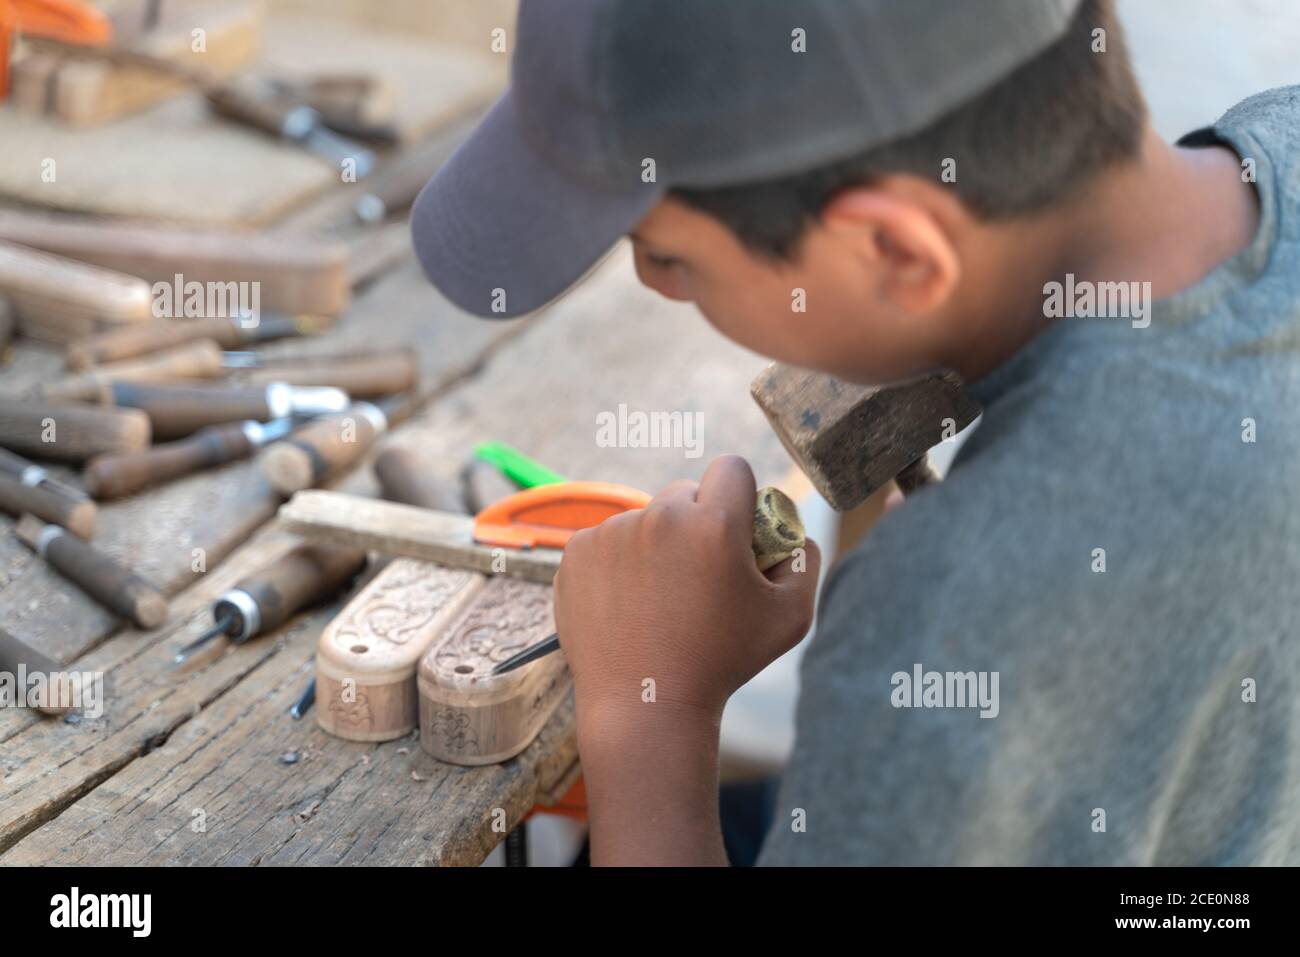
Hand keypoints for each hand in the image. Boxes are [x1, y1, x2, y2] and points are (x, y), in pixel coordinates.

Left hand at [553, 455, 820, 723]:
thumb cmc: (723, 663)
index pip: (731, 468)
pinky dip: (619, 564)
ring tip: (661, 600)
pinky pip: (607, 541)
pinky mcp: (577, 552)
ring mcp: (612, 533)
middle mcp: (660, 518)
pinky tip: (628, 605)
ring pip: (645, 520)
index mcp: (714, 524)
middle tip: (700, 574)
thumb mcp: (790, 616)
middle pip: (686, 492)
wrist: (646, 705)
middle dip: (698, 521)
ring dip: (657, 545)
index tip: (736, 527)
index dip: (740, 495)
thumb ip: (803, 560)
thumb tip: (792, 532)